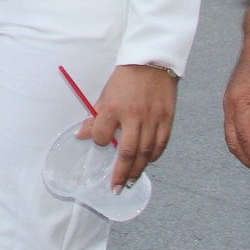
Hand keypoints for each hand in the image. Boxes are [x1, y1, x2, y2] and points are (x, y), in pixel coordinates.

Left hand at [79, 64, 177, 190]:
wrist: (152, 61)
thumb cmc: (126, 78)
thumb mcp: (106, 94)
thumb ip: (96, 116)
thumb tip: (81, 135)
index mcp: (114, 107)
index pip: (102, 134)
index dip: (99, 141)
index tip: (100, 143)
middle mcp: (133, 115)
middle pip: (127, 152)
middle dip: (120, 173)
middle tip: (116, 188)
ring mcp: (152, 118)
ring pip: (146, 152)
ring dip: (137, 170)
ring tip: (130, 182)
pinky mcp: (167, 118)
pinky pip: (161, 143)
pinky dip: (154, 156)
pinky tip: (147, 163)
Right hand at [222, 0, 249, 178]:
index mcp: (241, 103)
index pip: (247, 139)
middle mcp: (230, 105)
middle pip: (233, 142)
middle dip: (249, 161)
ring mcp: (229, 103)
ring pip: (231, 136)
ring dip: (244, 153)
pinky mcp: (233, 101)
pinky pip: (232, 127)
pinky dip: (241, 141)